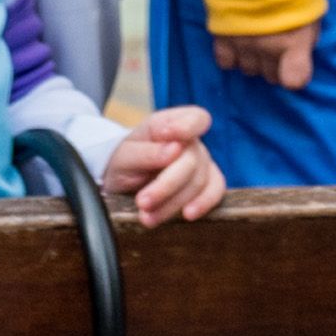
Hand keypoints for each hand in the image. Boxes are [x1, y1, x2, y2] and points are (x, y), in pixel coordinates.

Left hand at [105, 105, 223, 223]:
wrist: (121, 185)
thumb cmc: (123, 163)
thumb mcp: (123, 156)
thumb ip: (146, 152)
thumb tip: (174, 149)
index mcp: (169, 124)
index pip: (195, 118)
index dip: (187, 127)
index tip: (167, 135)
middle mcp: (190, 142)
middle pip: (192, 161)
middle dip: (167, 185)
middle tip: (143, 202)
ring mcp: (201, 163)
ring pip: (199, 182)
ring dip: (174, 203)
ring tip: (148, 217)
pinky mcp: (206, 185)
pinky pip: (214, 193)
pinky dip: (202, 204)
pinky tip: (187, 215)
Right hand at [212, 20, 319, 90]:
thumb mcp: (312, 5)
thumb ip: (307, 32)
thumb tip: (300, 47)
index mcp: (294, 41)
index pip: (294, 80)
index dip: (294, 75)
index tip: (294, 66)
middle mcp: (268, 49)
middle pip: (271, 76)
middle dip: (275, 64)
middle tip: (277, 44)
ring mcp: (243, 44)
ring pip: (248, 69)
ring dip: (254, 59)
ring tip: (256, 40)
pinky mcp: (222, 35)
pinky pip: (225, 61)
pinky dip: (231, 56)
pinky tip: (236, 43)